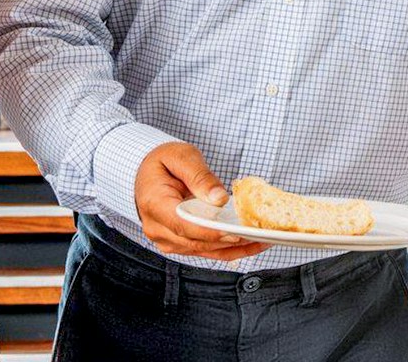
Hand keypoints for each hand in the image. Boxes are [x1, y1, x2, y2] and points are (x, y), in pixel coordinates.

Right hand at [134, 142, 269, 260]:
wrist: (145, 173)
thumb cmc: (162, 161)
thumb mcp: (180, 156)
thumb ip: (199, 176)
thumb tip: (219, 198)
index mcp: (154, 204)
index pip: (183, 224)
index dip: (210, 231)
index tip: (235, 231)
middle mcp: (157, 228)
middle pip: (196, 241)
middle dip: (228, 240)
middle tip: (259, 234)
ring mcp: (166, 239)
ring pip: (203, 251)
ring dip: (233, 248)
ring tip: (262, 239)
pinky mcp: (178, 244)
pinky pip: (204, 251)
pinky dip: (228, 249)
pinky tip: (249, 245)